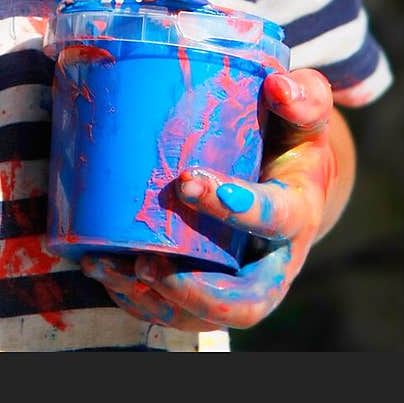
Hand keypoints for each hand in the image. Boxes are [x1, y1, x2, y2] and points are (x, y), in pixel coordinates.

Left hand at [82, 67, 341, 331]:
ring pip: (205, 317)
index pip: (277, 218)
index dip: (237, 207)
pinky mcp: (213, 290)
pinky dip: (138, 299)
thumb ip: (302, 96)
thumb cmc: (288, 136)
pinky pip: (178, 313)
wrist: (288, 178)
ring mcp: (243, 282)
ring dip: (155, 300)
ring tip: (110, 267)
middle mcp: (275, 260)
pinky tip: (101, 269)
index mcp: (299, 211)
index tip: (186, 181)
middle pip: (248, 302)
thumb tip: (277, 86)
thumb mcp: (302, 114)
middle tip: (149, 262)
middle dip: (197, 291)